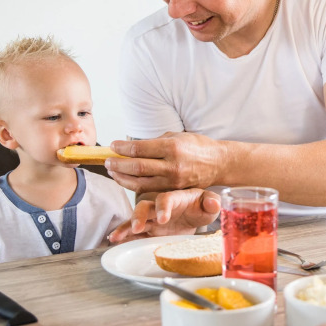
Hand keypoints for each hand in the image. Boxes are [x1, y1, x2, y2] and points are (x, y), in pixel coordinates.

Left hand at [106, 134, 224, 194]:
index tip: (112, 146)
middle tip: (107, 161)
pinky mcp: (173, 190)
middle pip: (136, 167)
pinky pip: (148, 190)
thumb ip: (155, 142)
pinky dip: (133, 185)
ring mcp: (172, 180)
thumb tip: (132, 146)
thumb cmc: (197, 146)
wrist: (218, 163)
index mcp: (172, 147)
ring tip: (112, 171)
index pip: (139, 149)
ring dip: (121, 177)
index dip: (121, 148)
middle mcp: (172, 165)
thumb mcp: (177, 135)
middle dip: (117, 165)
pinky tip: (125, 179)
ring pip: (139, 183)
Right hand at [107, 189, 220, 242]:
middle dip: (139, 216)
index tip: (163, 217)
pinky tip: (114, 240)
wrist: (193, 211)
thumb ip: (212, 202)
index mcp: (175, 197)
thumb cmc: (201, 205)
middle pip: (145, 206)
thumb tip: (214, 203)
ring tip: (117, 236)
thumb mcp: (209, 202)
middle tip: (137, 227)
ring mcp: (151, 217)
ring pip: (135, 218)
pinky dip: (123, 235)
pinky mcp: (147, 228)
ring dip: (126, 226)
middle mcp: (159, 205)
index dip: (163, 207)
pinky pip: (132, 231)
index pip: (166, 199)